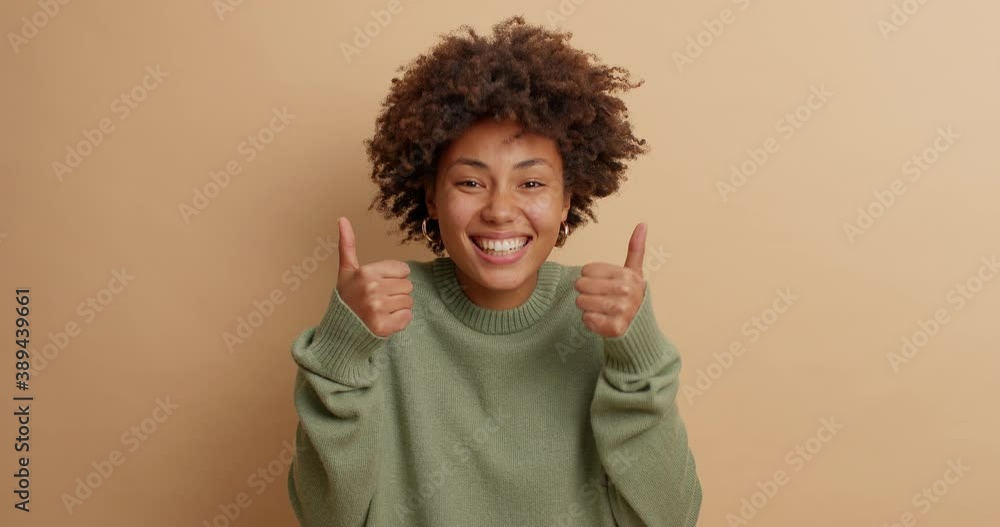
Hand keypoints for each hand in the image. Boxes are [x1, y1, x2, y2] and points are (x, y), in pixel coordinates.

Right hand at [336, 217, 413, 336]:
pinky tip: (384, 321)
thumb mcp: (346, 270)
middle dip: (396, 293)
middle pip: (407, 286)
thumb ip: (347, 244)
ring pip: (408, 302)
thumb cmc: (346, 298)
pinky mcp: (383, 326)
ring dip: (398, 307)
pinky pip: (407, 318)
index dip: (394, 278)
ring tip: (381, 310)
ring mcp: (377, 308)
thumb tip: (342, 219)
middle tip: (379, 300)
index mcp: (366, 273)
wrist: (339, 329)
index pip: (403, 270)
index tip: (379, 285)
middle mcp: (372, 289)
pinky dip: (399, 321)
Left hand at [574, 222, 647, 337]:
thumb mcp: (634, 272)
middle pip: (582, 285)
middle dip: (585, 292)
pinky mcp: (615, 328)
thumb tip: (642, 223)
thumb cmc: (631, 297)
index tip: (602, 284)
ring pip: (582, 302)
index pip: (587, 270)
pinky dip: (590, 321)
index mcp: (628, 276)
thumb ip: (636, 249)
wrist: (640, 328)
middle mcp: (627, 292)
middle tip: (598, 297)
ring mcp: (622, 311)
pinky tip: (600, 320)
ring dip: (586, 306)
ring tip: (599, 308)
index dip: (589, 277)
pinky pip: (587, 319)